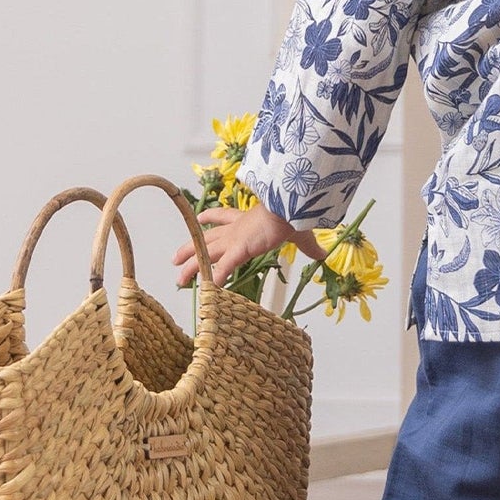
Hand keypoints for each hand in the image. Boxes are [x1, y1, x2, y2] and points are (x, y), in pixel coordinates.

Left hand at [171, 204, 326, 287]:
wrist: (288, 208)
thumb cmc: (291, 214)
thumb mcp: (300, 232)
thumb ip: (308, 245)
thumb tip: (323, 253)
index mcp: (246, 220)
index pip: (223, 217)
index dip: (210, 218)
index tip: (200, 218)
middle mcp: (235, 230)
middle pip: (206, 239)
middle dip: (191, 247)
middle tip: (175, 257)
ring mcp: (234, 240)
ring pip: (206, 255)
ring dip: (191, 266)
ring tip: (178, 278)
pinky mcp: (238, 250)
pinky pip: (222, 269)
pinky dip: (214, 280)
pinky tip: (206, 292)